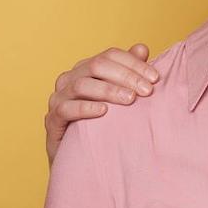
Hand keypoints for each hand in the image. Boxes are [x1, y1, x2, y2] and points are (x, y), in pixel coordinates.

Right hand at [45, 44, 159, 162]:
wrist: (79, 159)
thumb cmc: (101, 124)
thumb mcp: (118, 98)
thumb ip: (128, 72)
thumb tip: (141, 48)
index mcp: (86, 69)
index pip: (110, 55)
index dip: (134, 63)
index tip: (155, 78)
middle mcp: (70, 78)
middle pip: (97, 65)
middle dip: (125, 76)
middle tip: (147, 91)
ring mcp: (58, 98)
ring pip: (81, 85)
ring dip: (108, 90)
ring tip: (130, 99)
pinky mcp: (52, 120)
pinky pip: (65, 109)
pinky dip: (85, 108)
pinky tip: (103, 111)